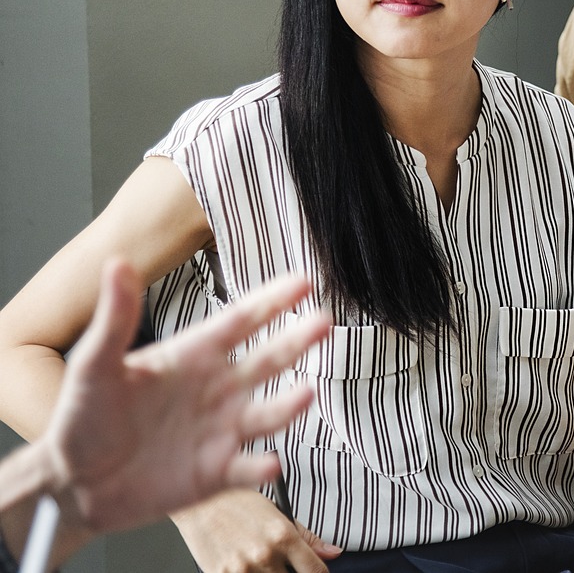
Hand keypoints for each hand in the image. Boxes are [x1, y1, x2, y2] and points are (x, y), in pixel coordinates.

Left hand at [38, 258, 330, 535]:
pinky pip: (247, 469)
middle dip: (298, 341)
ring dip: (288, 405)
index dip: (272, 300)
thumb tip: (117, 263)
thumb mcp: (93, 365)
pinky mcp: (217, 473)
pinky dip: (261, 467)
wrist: (74, 486)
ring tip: (305, 394)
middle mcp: (218, 388)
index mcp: (194, 355)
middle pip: (269, 360)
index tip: (303, 280)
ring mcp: (222, 431)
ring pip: (268, 414)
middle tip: (323, 322)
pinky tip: (268, 463)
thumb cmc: (82, 419)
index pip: (241, 320)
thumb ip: (115, 318)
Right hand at [174, 488, 341, 572]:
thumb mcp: (277, 512)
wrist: (198, 505)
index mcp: (282, 534)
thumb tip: (332, 552)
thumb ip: (306, 536)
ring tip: (265, 565)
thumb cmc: (237, 503)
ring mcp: (241, 569)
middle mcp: (264, 554)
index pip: (314, 571)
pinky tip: (248, 568)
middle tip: (285, 565)